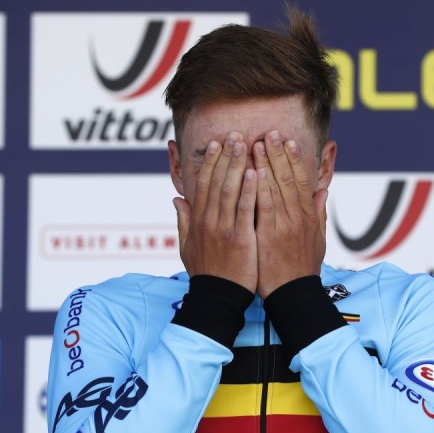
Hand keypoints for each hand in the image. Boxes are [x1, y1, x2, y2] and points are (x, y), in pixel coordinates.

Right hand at [173, 132, 257, 291]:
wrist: (217, 298)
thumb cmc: (206, 274)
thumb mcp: (187, 247)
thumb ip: (183, 222)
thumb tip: (177, 200)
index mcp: (198, 221)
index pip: (203, 184)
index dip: (210, 162)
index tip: (216, 143)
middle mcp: (209, 221)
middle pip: (216, 181)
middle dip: (225, 156)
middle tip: (234, 134)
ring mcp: (224, 228)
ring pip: (230, 189)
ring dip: (237, 164)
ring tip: (245, 143)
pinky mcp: (240, 238)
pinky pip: (245, 209)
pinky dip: (250, 189)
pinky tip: (257, 172)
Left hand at [254, 130, 326, 297]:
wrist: (294, 295)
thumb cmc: (302, 269)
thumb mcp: (318, 240)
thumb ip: (319, 213)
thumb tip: (322, 190)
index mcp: (308, 216)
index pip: (301, 180)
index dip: (294, 159)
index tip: (287, 140)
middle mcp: (298, 217)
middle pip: (288, 178)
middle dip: (278, 153)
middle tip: (269, 132)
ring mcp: (284, 226)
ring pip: (276, 188)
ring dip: (267, 163)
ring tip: (258, 142)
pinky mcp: (269, 236)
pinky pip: (264, 208)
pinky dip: (260, 188)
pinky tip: (255, 171)